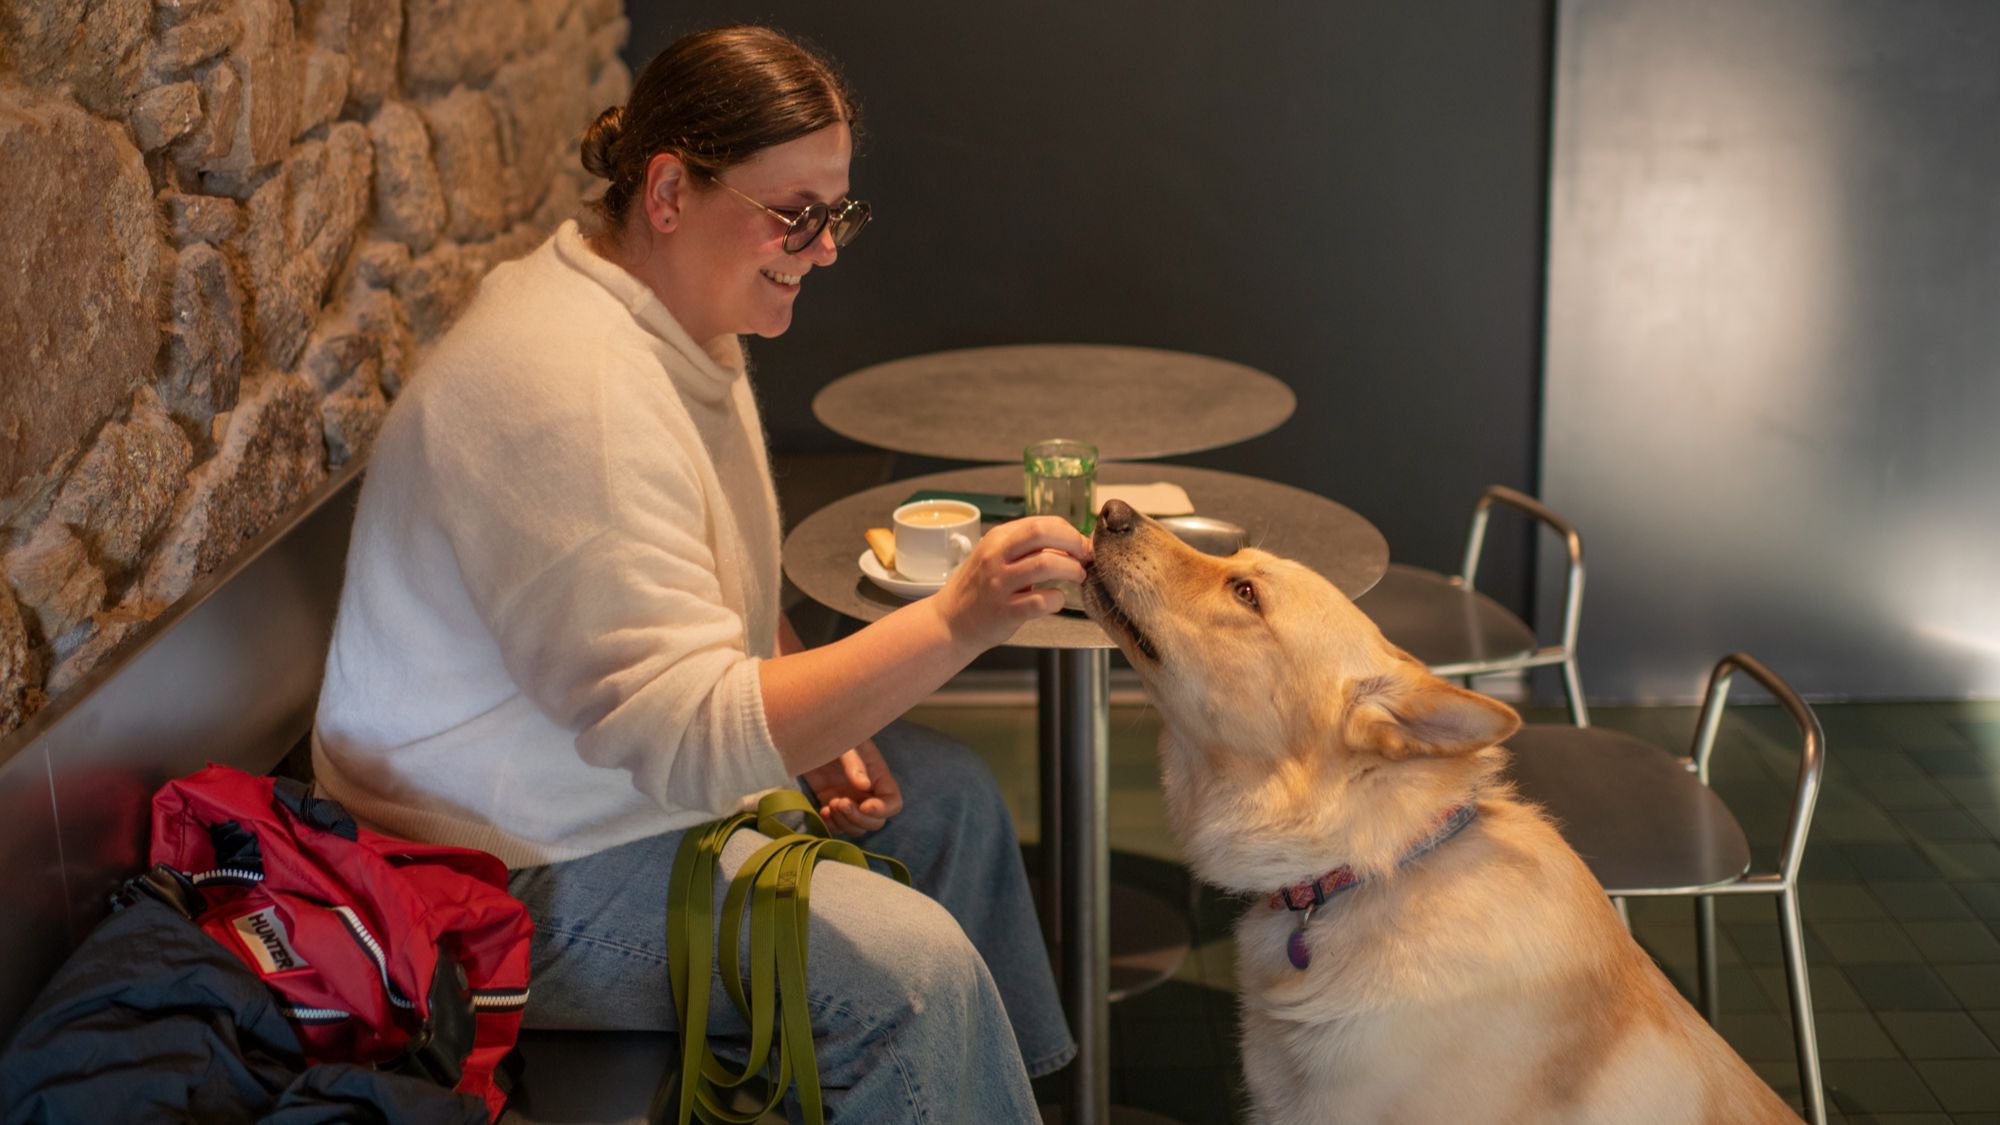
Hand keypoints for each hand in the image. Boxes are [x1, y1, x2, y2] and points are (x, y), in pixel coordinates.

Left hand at [800, 739, 903, 835]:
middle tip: (839, 802)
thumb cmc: (832, 733)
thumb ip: (854, 763)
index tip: (864, 806)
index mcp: (877, 776)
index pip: (892, 802)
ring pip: (857, 828)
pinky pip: (837, 826)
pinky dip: (832, 825)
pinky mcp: (830, 804)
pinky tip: (823, 810)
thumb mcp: (845, 744)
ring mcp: (849, 800)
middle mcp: (866, 792)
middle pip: (875, 821)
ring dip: (845, 822)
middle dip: (858, 818)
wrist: (805, 734)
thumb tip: (865, 786)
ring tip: (830, 804)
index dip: (882, 810)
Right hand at [929, 516, 1092, 650]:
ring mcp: (999, 584)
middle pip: (1042, 533)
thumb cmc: (979, 588)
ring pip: (1046, 564)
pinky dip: (1057, 599)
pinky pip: (1041, 601)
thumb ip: (1026, 547)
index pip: (1042, 523)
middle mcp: (996, 557)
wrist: (950, 622)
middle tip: (1086, 556)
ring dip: (1071, 569)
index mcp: (997, 539)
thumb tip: (1071, 541)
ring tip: (1078, 576)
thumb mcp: (996, 557)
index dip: (1069, 532)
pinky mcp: (1005, 611)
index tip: (1081, 545)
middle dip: (1073, 542)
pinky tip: (1056, 600)